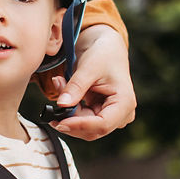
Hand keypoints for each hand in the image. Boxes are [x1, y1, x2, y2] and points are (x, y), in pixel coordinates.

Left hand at [49, 25, 135, 139]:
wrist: (106, 48)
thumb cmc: (103, 54)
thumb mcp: (88, 67)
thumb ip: (75, 87)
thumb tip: (61, 105)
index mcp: (125, 102)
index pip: (102, 125)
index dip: (80, 126)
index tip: (59, 122)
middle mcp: (122, 114)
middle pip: (92, 129)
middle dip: (70, 118)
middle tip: (54, 101)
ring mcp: (112, 116)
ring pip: (84, 127)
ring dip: (68, 112)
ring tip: (60, 84)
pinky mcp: (102, 115)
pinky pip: (82, 120)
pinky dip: (70, 109)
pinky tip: (64, 90)